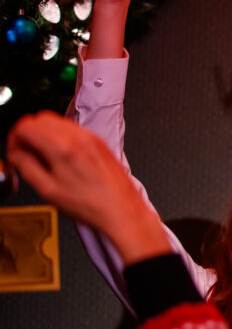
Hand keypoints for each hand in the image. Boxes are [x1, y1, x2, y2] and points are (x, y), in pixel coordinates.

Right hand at [5, 112, 166, 262]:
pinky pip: (73, 130)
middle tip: (25, 155)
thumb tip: (15, 155)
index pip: (26, 125)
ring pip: (57, 121)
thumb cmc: (90, 205)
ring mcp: (91, 137)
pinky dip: (60, 138)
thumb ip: (27, 167)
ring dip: (43, 135)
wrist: (122, 209)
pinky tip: (60, 158)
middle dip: (27, 134)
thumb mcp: (48, 190)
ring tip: (43, 159)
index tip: (15, 153)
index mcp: (62, 148)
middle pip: (40, 118)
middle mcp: (79, 137)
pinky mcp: (99, 142)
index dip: (14, 139)